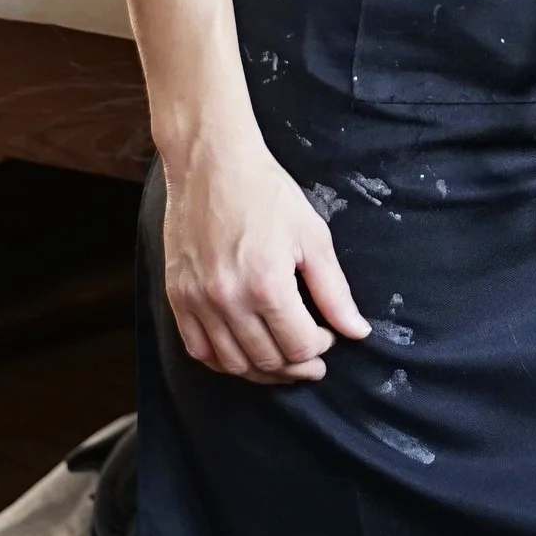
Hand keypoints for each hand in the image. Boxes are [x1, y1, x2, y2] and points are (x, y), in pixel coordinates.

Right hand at [160, 128, 368, 384]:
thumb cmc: (266, 193)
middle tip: (312, 358)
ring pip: (233, 364)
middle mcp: (229, 300)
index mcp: (267, 284)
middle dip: (297, 365)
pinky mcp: (177, 298)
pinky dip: (224, 361)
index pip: (299, 345)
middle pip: (268, 359)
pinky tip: (244, 353)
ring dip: (263, 370)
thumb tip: (357, 332)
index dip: (320, 348)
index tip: (328, 336)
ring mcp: (198, 302)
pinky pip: (199, 351)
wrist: (211, 165)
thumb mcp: (312, 236)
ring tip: (283, 360)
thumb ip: (335, 291)